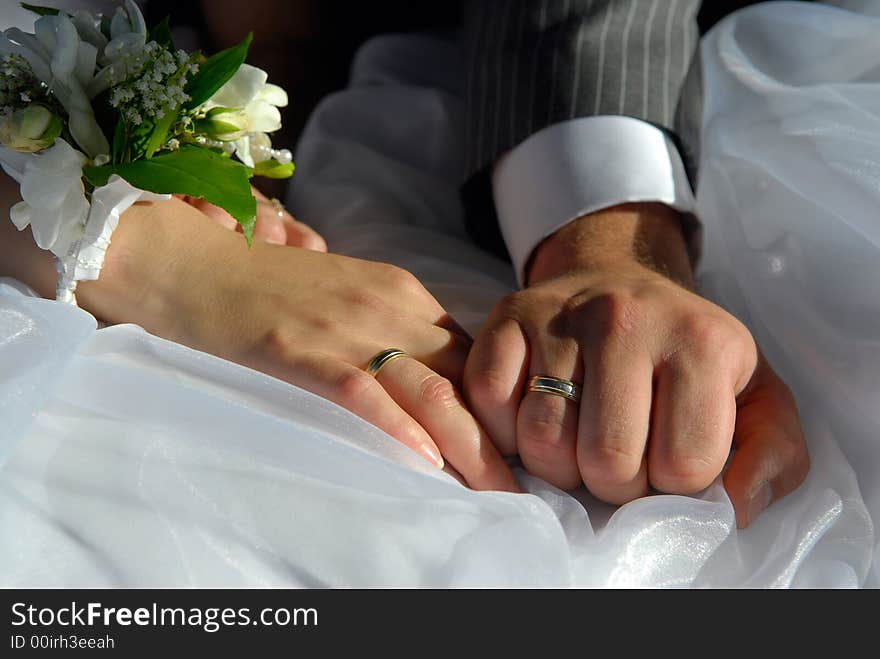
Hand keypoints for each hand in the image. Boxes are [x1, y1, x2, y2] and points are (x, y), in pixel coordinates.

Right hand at [78, 197, 516, 491]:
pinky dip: (399, 428)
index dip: (498, 408)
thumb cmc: (272, 286)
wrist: (196, 263)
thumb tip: (431, 379)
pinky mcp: (301, 349)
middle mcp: (388, 307)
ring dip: (469, 447)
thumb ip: (392, 331)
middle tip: (524, 488)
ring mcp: (346, 328)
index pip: (471, 357)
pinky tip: (426, 462)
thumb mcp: (349, 298)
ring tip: (493, 493)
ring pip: (428, 389)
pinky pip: (362, 391)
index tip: (516, 452)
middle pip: (463, 378)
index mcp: (404, 294)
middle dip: (500, 438)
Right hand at [464, 203, 807, 525]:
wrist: (617, 278)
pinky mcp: (508, 316)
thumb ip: (773, 454)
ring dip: (559, 466)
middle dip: (613, 485)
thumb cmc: (685, 353)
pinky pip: (491, 405)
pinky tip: (535, 416)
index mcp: (703, 341)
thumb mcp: (755, 396)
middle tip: (619, 458)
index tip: (668, 460)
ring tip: (578, 442)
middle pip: (608, 463)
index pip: (684, 467)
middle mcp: (628, 318)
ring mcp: (561, 314)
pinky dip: (507, 431)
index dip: (675, 486)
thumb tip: (737, 505)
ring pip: (543, 443)